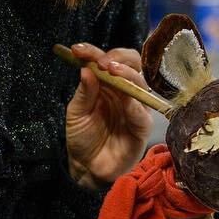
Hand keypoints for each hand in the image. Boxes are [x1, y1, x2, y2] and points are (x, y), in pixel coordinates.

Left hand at [65, 43, 152, 187]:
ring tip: (112, 70)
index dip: (94, 52)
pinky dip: (135, 105)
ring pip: (140, 84)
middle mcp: (124, 91)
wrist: (87, 168)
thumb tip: (86, 68)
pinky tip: (126, 100)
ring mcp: (135, 108)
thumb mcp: (76, 113)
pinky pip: (142, 114)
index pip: (107, 60)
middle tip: (102, 61)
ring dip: (127, 74)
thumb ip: (84, 92)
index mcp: (107, 84)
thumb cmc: (83, 137)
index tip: (78, 50)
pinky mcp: (141, 128)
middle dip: (117, 57)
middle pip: (131, 64)